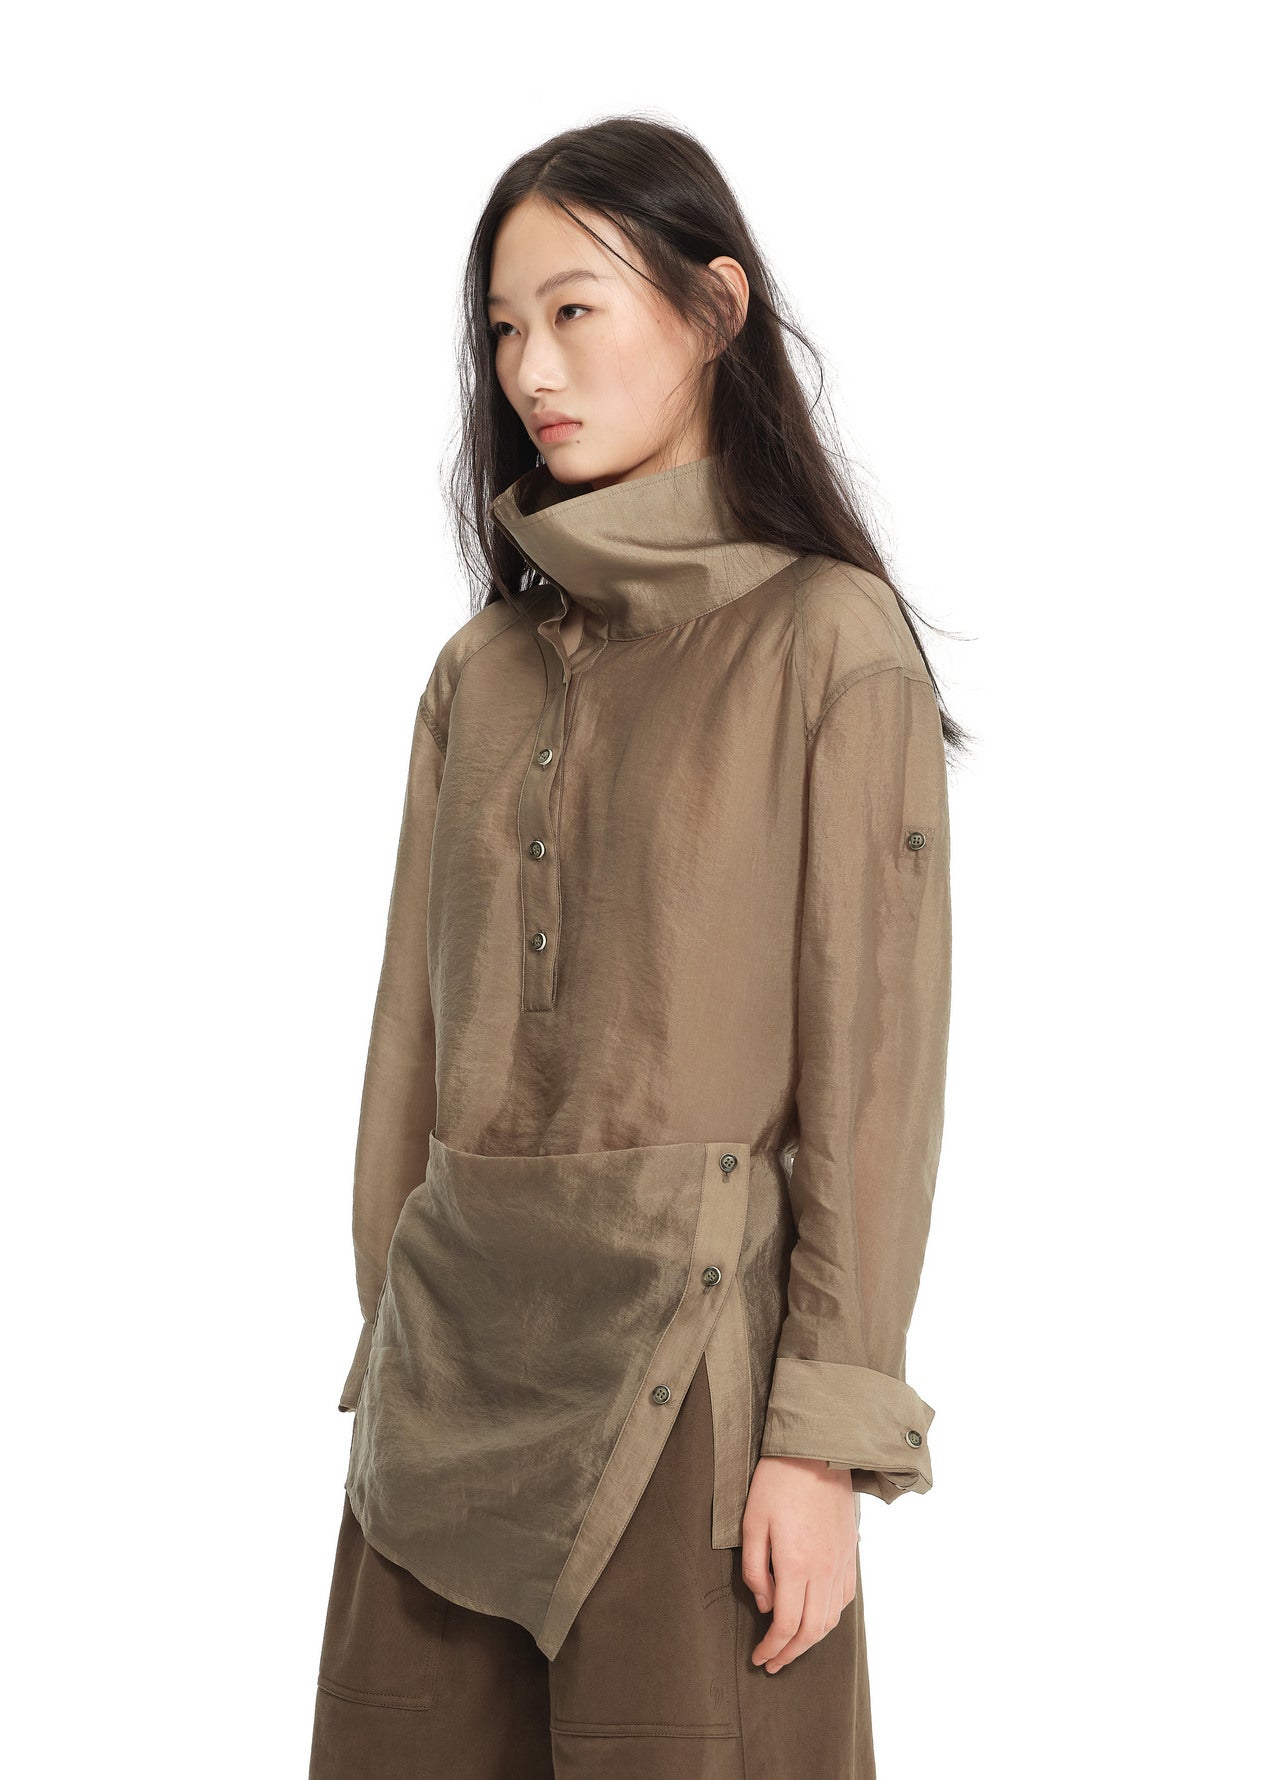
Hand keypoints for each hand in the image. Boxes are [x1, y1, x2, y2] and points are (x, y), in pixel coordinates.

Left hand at [741, 1456, 860, 1673]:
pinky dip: (831, 1616)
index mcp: (796, 1564)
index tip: (759, 1658)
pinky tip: (818, 1616)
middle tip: (773, 1663)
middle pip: (813, 1630)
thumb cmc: (777, 1482)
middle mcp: (824, 1569)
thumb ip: (756, 1569)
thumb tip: (766, 1604)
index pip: (787, 1624)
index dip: (772, 1648)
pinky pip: (846, 1596)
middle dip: (792, 1654)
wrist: (817, 1450)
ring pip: (832, 1617)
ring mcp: (841, 1561)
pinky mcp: (850, 1551)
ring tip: (793, 1647)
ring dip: (812, 1640)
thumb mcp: (752, 1522)